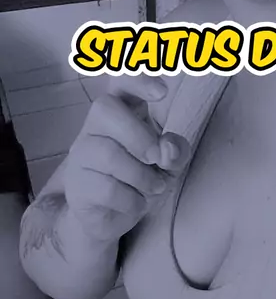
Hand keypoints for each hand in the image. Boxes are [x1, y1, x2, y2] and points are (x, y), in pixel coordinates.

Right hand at [64, 74, 190, 242]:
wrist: (112, 219)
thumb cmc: (141, 179)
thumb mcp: (169, 164)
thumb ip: (176, 151)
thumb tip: (167, 148)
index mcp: (122, 111)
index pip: (121, 81)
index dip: (138, 80)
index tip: (162, 92)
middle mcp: (96, 125)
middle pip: (105, 108)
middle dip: (139, 136)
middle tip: (157, 159)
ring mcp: (81, 153)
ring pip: (109, 154)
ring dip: (142, 177)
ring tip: (154, 188)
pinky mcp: (76, 183)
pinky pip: (106, 188)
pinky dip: (132, 200)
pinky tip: (137, 203)